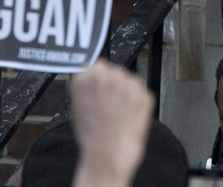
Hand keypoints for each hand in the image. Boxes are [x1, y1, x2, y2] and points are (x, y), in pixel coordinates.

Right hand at [70, 59, 155, 186]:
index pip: (98, 66)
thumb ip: (87, 86)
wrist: (107, 156)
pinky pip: (142, 94)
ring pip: (130, 82)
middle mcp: (109, 74)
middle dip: (114, 86)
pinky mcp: (145, 95)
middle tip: (109, 107)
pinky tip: (128, 119)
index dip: (99, 81)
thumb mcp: (77, 105)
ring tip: (118, 115)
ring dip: (126, 94)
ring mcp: (129, 83)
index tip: (99, 91)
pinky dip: (137, 105)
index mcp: (88, 74)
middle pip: (115, 72)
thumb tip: (94, 77)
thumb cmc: (91, 136)